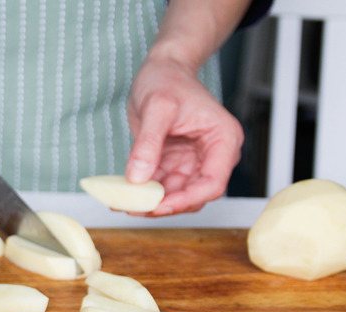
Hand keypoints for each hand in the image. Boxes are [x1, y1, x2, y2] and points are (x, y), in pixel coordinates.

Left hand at [126, 56, 242, 215]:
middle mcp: (213, 155)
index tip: (159, 206)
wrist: (162, 69)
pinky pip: (161, 185)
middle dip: (165, 205)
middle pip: (195, 195)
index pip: (212, 183)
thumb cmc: (168, 79)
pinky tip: (122, 194)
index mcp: (223, 140)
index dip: (186, 199)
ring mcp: (194, 161)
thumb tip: (138, 178)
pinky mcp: (176, 163)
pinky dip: (143, 192)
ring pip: (176, 194)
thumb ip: (148, 143)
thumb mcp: (157, 108)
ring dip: (151, 202)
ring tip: (122, 203)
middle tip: (133, 208)